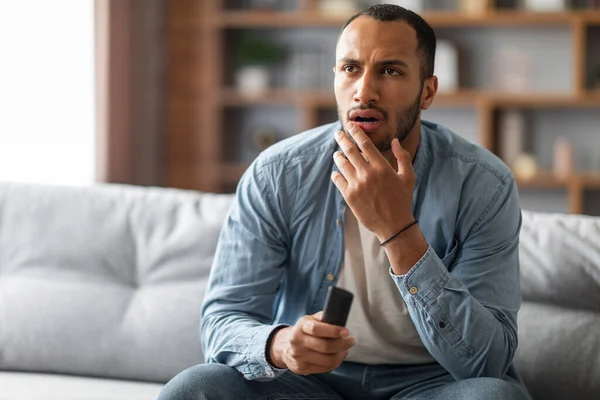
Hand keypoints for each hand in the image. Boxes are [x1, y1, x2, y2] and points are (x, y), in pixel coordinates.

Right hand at [269, 312, 354, 374]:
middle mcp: (297, 342)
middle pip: (325, 346)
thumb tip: (338, 316)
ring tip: (345, 349)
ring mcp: (299, 356)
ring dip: (341, 355)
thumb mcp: (309, 320)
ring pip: (327, 360)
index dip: (333, 330)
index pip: (317, 329)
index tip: (346, 331)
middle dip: (342, 344)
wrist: (284, 346)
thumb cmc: (303, 331)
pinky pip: (325, 368)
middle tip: (351, 341)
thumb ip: (322, 318)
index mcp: (301, 327)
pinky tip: (338, 356)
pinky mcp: (302, 368)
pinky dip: (335, 362)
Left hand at [331, 121, 414, 240]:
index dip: (356, 132)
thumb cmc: (402, 199)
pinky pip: (338, 180)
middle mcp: (367, 174)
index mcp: (381, 167)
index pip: (365, 144)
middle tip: (337, 133)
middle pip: (350, 151)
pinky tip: (337, 172)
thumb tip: (395, 141)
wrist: (394, 225)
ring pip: (342, 164)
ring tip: (337, 154)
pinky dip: (336, 174)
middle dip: (342, 139)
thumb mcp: (408, 177)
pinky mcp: (349, 196)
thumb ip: (402, 157)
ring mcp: (357, 185)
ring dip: (338, 156)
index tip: (350, 125)